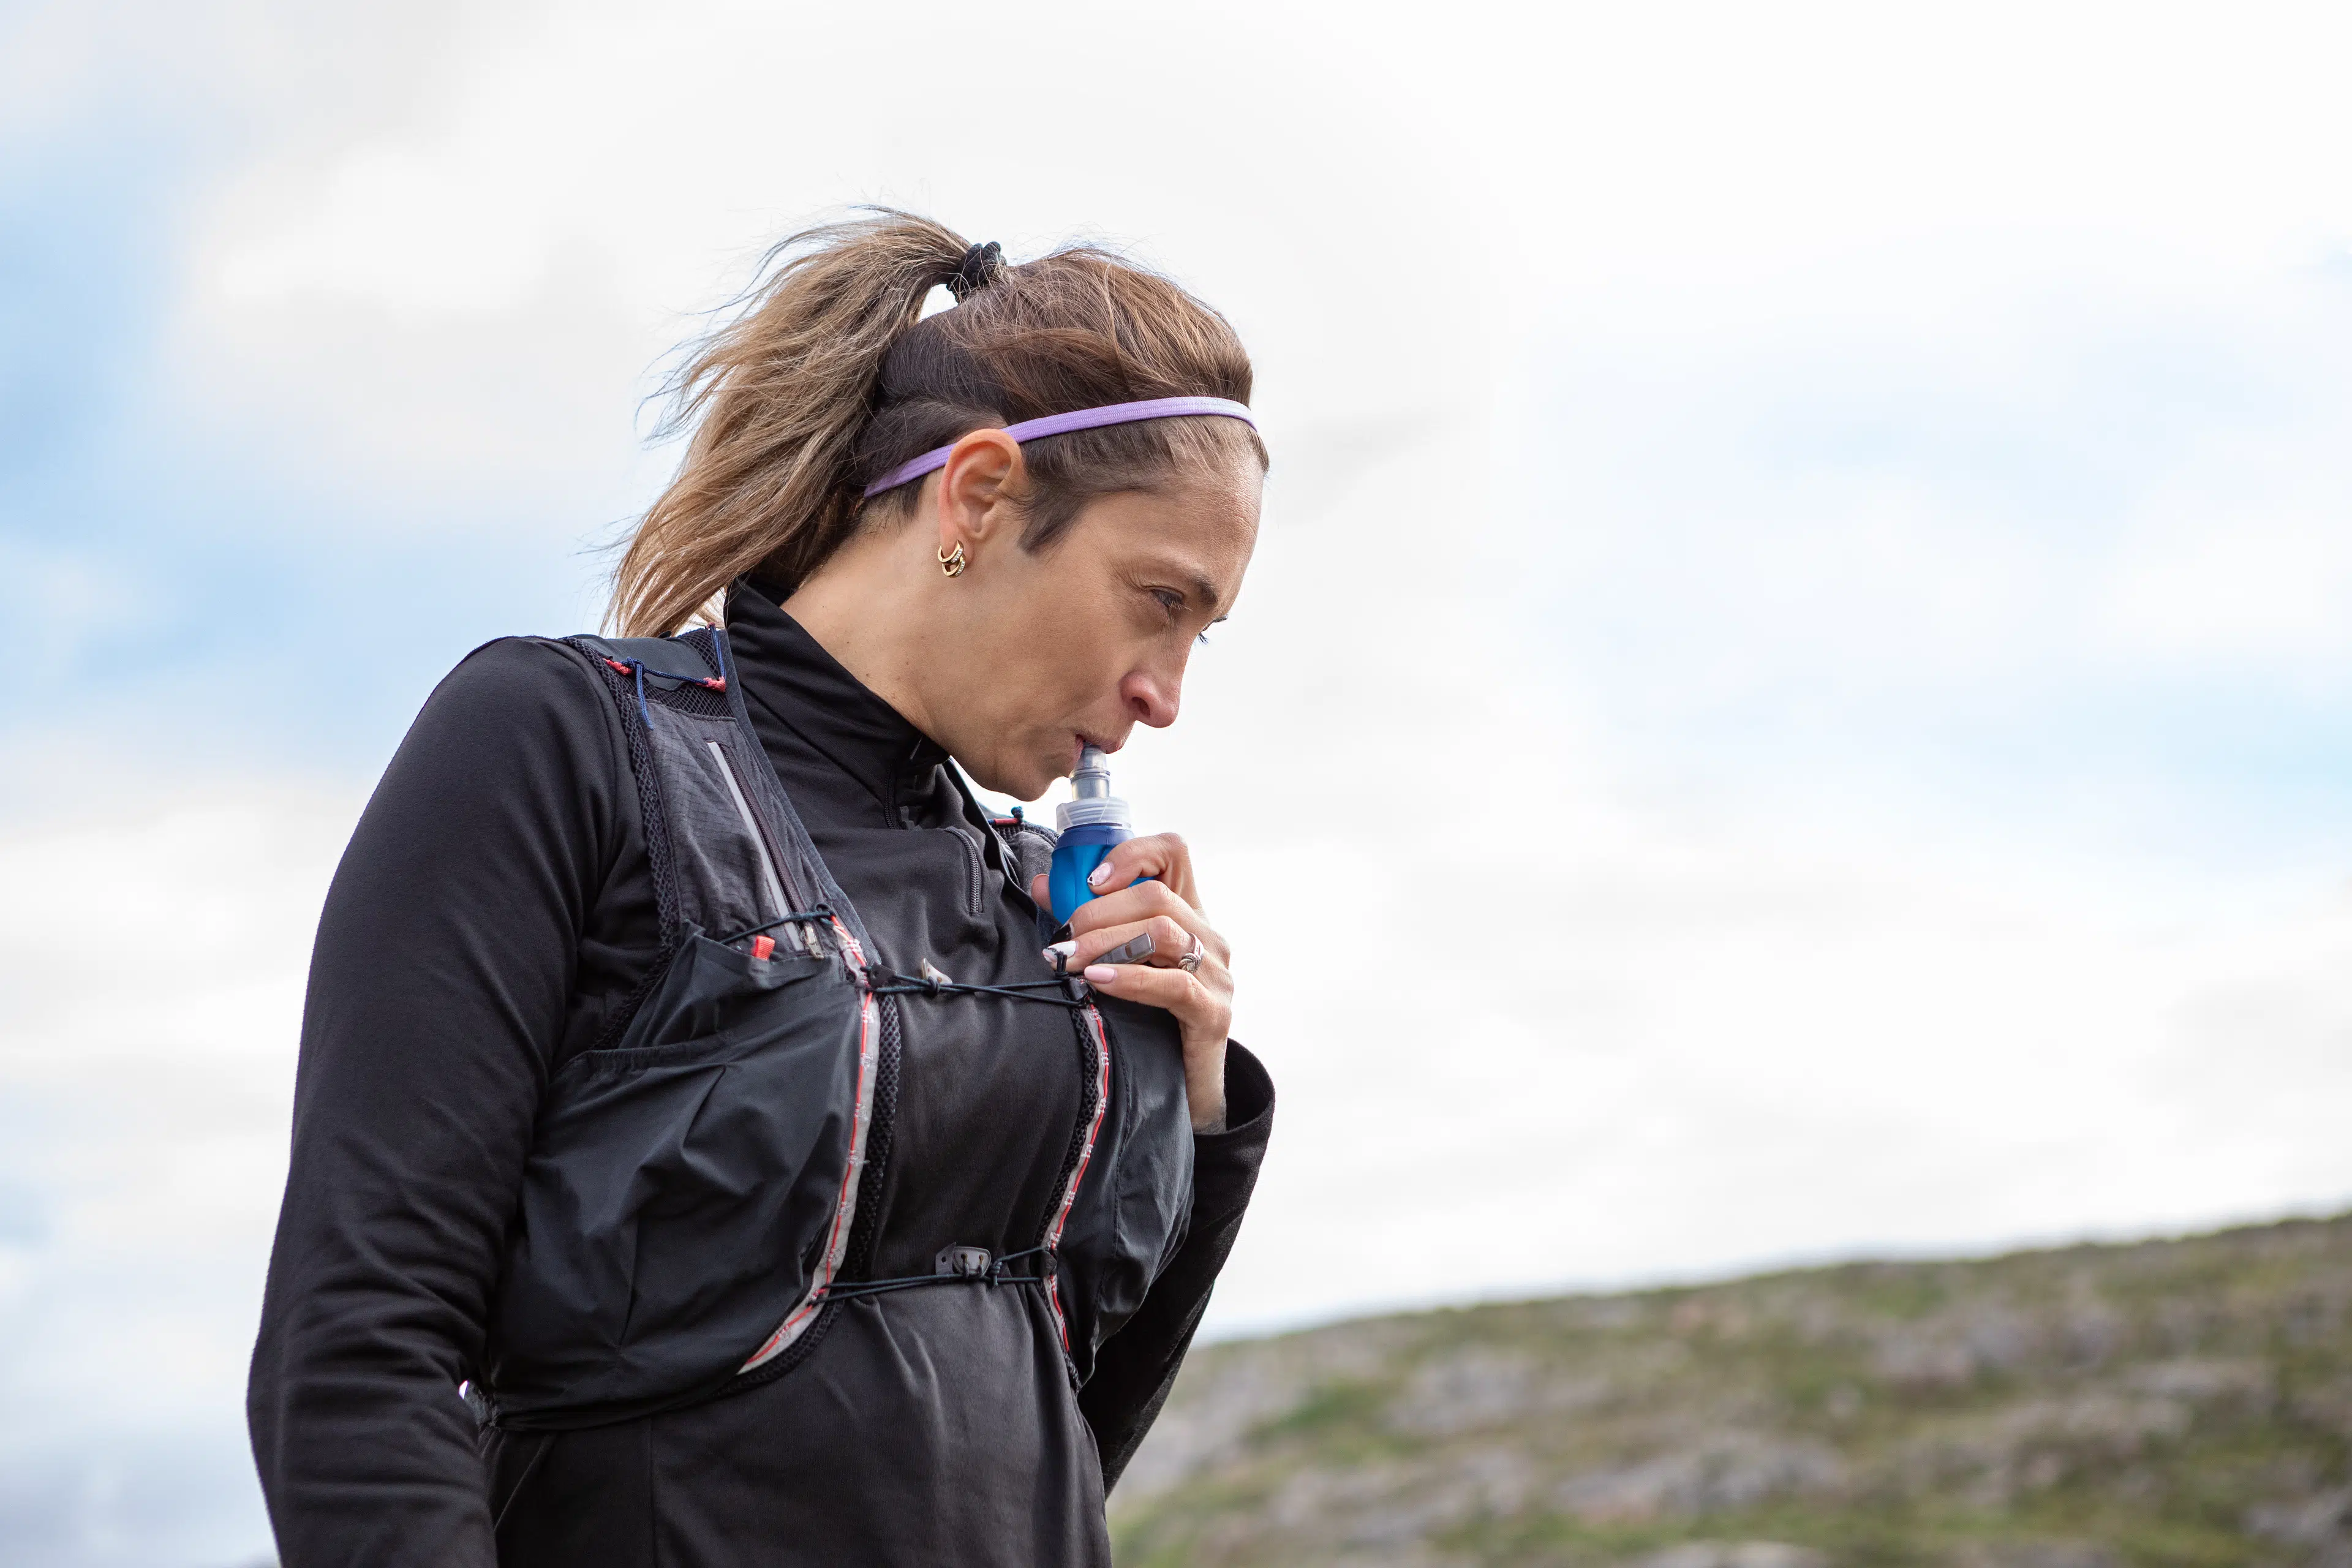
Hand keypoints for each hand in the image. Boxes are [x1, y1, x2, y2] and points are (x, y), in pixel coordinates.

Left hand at [1032, 833, 1232, 1132]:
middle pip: (1157, 895)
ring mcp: (1217, 975)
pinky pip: (1173, 984)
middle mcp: (1208, 937)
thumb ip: (1087, 923)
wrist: (1186, 1092)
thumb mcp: (1119, 964)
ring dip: (1106, 943)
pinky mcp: (1214, 1013)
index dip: (1131, 854)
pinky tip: (1098, 981)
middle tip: (1061, 938)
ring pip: (1163, 932)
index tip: (1090, 881)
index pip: (1173, 852)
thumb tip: (1043, 885)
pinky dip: (1130, 978)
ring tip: (1068, 959)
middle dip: (1098, 912)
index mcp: (1187, 914)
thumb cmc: (1148, 1021)